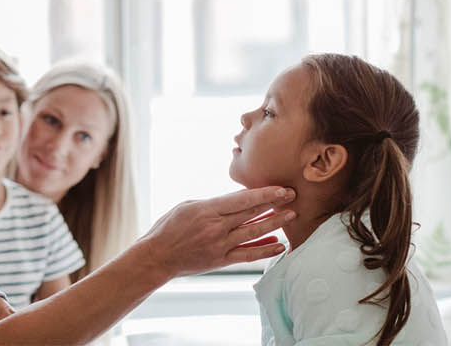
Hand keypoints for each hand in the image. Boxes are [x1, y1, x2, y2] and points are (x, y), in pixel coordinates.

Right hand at [135, 186, 296, 277]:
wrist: (157, 256)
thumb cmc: (168, 227)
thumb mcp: (188, 206)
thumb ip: (213, 204)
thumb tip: (236, 202)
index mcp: (207, 210)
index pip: (243, 200)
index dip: (265, 194)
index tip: (281, 189)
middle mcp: (216, 228)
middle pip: (252, 214)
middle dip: (275, 204)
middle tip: (294, 196)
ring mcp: (220, 245)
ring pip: (253, 233)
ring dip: (275, 224)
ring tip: (291, 216)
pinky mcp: (220, 260)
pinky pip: (248, 255)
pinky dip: (265, 250)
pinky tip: (279, 245)